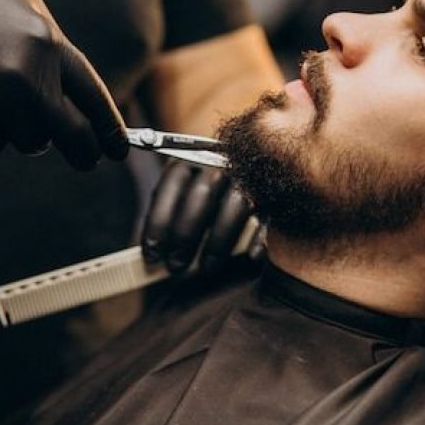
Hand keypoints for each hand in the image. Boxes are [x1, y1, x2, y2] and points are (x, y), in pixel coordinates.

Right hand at [0, 0, 127, 168]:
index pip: (95, 98)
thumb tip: (78, 102)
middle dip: (83, 151)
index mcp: (48, 45)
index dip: (110, 129)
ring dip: (21, 132)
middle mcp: (27, 77)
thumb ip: (54, 52)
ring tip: (0, 98)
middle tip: (87, 160)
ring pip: (27, 141)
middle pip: (72, 135)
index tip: (118, 149)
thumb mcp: (25, 10)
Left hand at [141, 159, 264, 272]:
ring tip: (207, 267)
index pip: (173, 181)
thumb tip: (152, 254)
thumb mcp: (185, 192)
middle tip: (175, 266)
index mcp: (195, 156)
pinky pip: (267, 217)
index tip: (152, 252)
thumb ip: (171, 214)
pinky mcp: (272, 194)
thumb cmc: (208, 194)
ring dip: (218, 241)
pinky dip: (259, 239)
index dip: (159, 219)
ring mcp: (249, 175)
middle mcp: (223, 161)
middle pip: (203, 193)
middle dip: (185, 233)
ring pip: (236, 205)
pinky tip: (250, 256)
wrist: (261, 169)